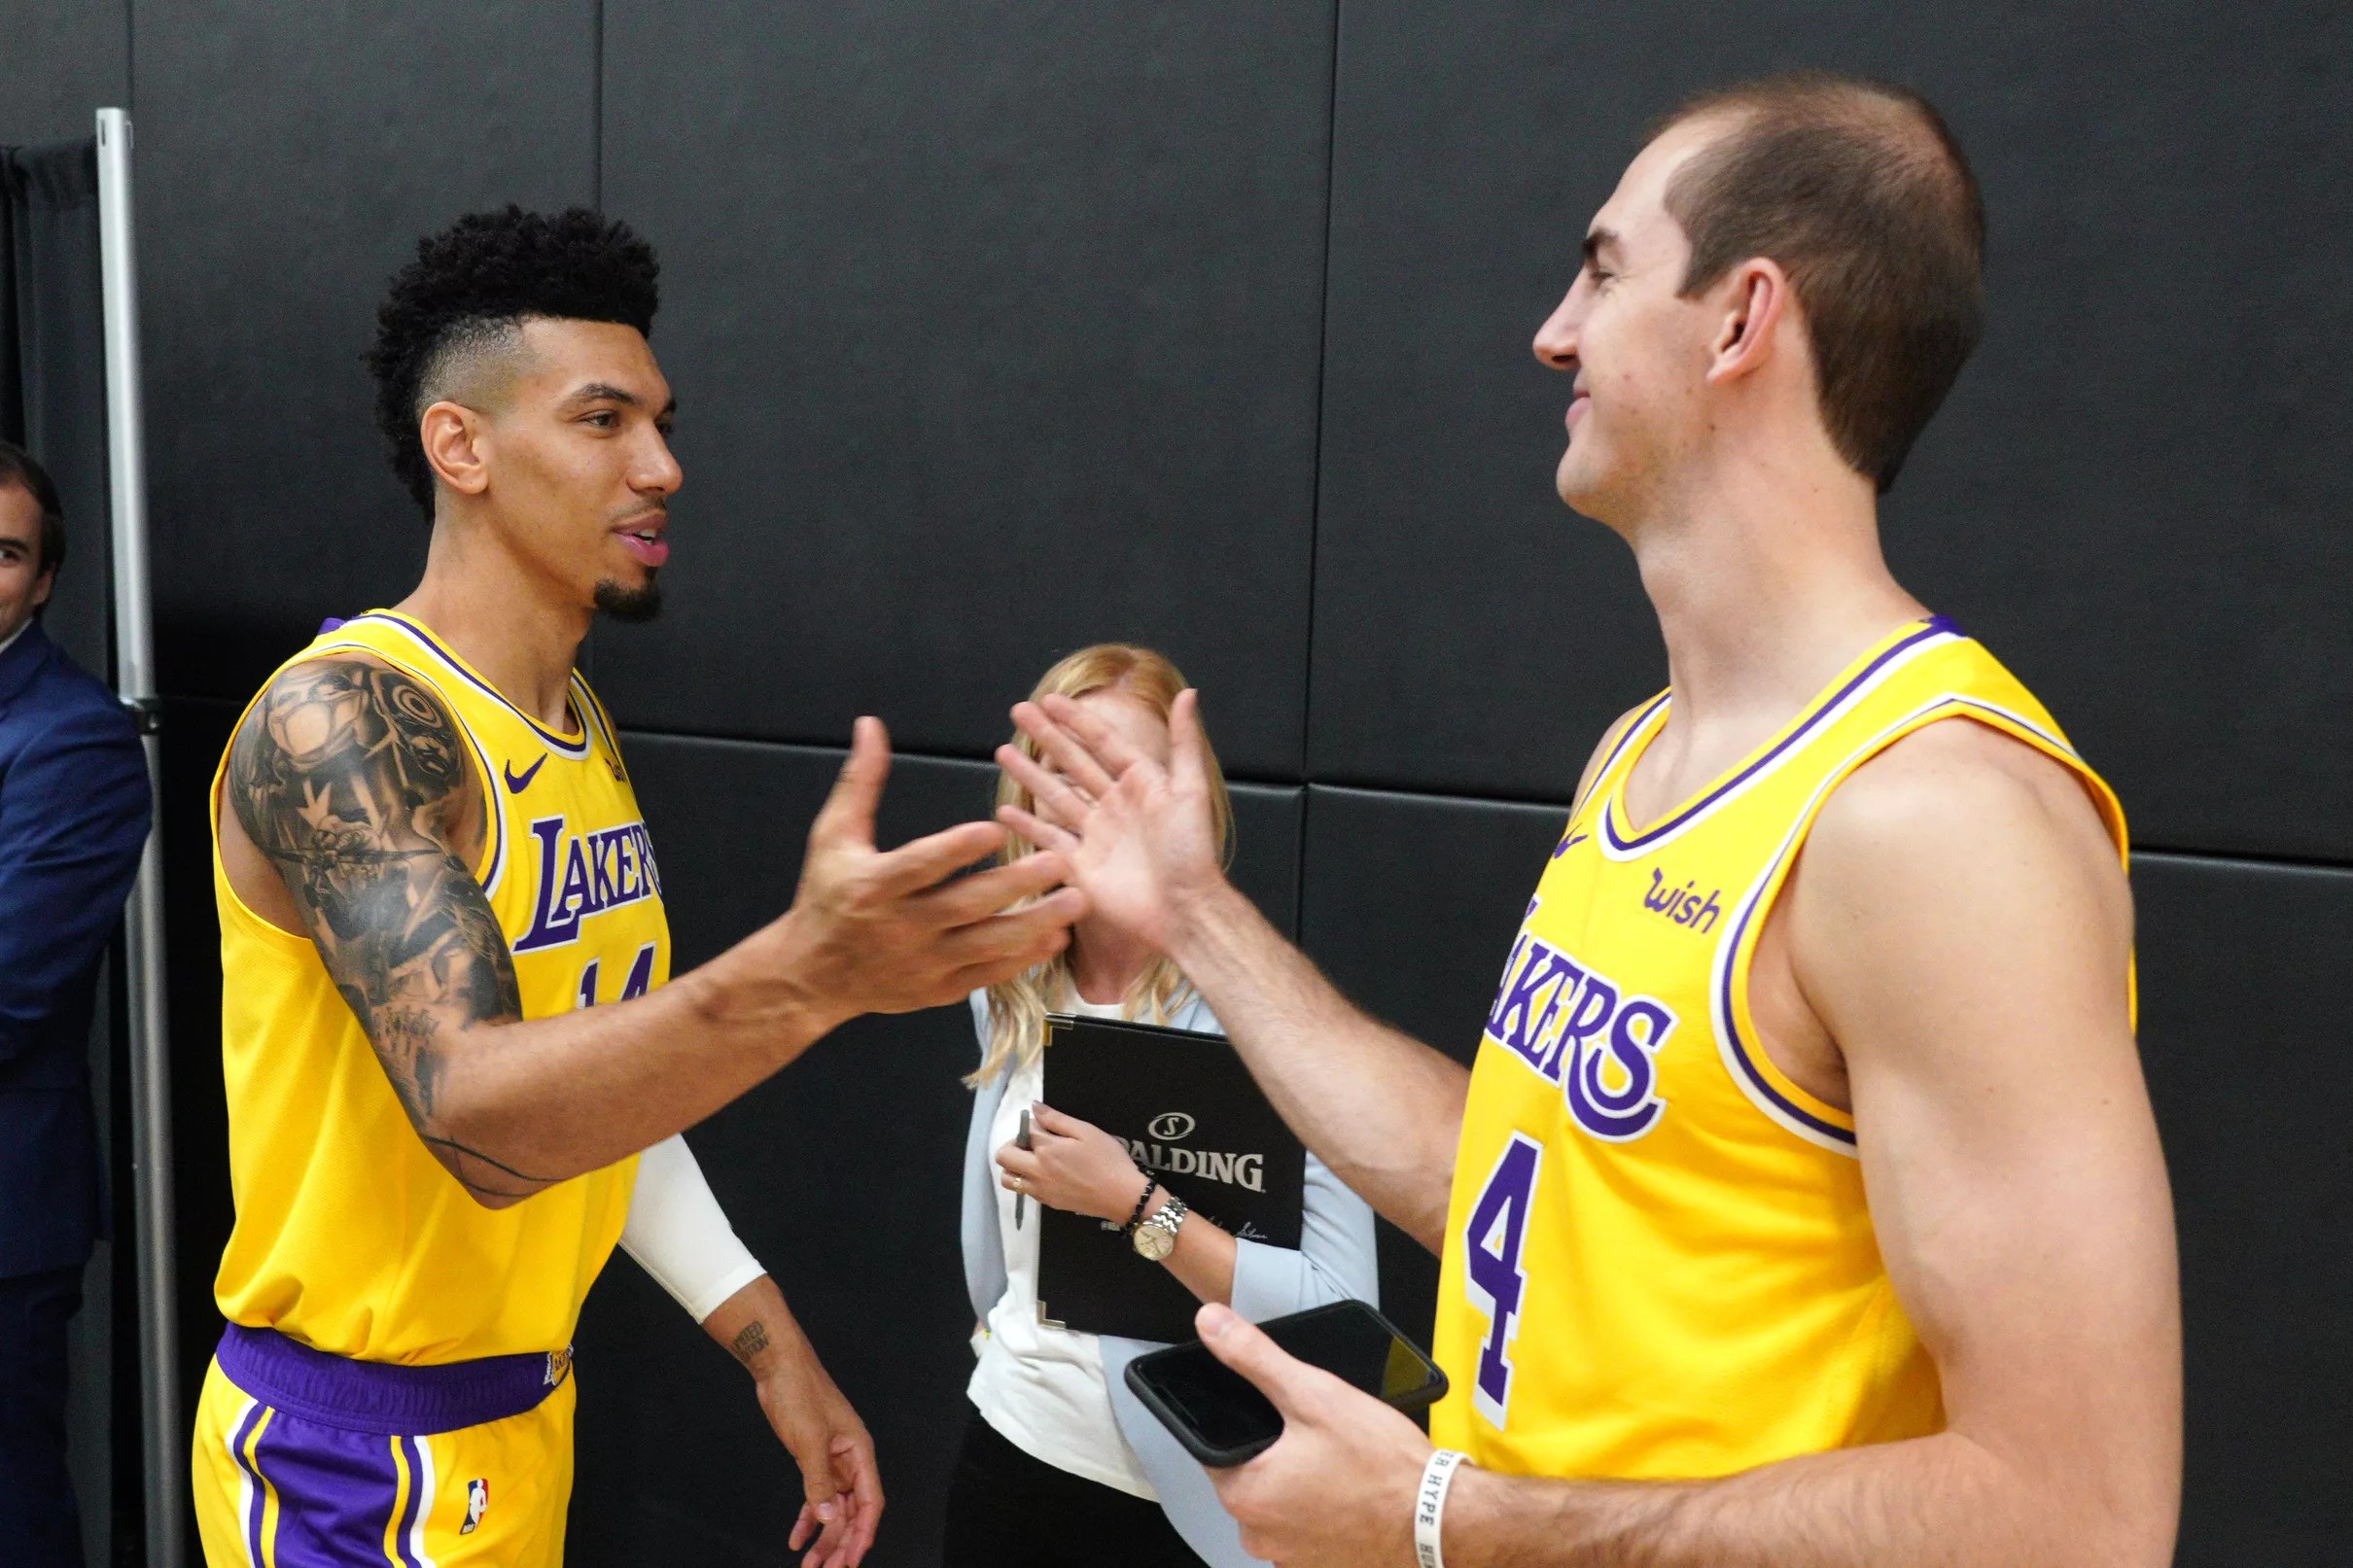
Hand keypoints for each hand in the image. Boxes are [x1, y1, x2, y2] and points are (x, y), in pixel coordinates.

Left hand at [755, 1350, 884, 1567]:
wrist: (778, 1368)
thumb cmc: (801, 1394)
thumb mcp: (809, 1440)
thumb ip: (818, 1482)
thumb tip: (827, 1519)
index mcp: (859, 1453)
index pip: (870, 1503)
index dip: (863, 1534)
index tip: (851, 1561)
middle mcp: (850, 1462)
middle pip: (851, 1512)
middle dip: (841, 1544)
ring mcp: (831, 1463)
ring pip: (832, 1510)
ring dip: (823, 1538)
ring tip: (809, 1565)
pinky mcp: (812, 1462)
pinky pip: (814, 1498)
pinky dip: (807, 1520)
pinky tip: (796, 1539)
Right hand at [771, 716, 1087, 1027]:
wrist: (812, 976)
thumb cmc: (827, 897)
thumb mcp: (833, 836)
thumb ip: (860, 782)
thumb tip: (871, 725)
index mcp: (875, 885)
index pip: (920, 865)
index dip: (956, 848)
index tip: (995, 827)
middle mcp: (901, 927)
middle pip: (965, 905)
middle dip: (1015, 884)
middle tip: (1060, 860)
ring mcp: (922, 963)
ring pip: (986, 944)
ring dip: (1034, 924)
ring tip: (1075, 901)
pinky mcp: (938, 990)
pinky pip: (987, 974)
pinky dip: (1023, 959)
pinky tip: (1056, 938)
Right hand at [996, 689, 1227, 954]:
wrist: (1182, 911)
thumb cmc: (1191, 854)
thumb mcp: (1190, 792)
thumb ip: (1185, 743)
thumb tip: (1188, 694)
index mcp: (1141, 784)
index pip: (1102, 742)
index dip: (1076, 720)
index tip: (1049, 699)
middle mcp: (1115, 805)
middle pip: (1073, 763)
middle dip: (1045, 737)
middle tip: (1018, 711)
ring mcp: (1096, 835)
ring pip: (1055, 796)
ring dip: (1029, 774)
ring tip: (1002, 752)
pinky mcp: (1080, 866)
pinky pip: (1048, 840)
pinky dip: (1026, 826)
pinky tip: (1004, 811)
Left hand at [996, 1102, 1148, 1222]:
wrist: (1121, 1196)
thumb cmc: (1107, 1160)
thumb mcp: (1086, 1132)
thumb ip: (1056, 1119)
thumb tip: (1034, 1107)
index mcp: (1046, 1150)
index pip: (1025, 1131)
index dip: (1033, 1124)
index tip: (1046, 1125)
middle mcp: (1037, 1171)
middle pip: (1003, 1156)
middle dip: (1013, 1144)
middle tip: (1033, 1143)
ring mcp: (1040, 1190)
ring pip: (1008, 1178)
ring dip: (1014, 1166)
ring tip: (1034, 1160)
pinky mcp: (1047, 1202)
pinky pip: (1024, 1190)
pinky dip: (1027, 1180)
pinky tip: (1047, 1174)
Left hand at [1195, 1303, 1429, 1567]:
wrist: (1439, 1519)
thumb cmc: (1381, 1465)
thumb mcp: (1313, 1394)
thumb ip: (1254, 1358)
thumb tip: (1211, 1325)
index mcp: (1244, 1494)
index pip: (1214, 1446)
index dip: (1245, 1422)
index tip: (1278, 1415)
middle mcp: (1257, 1535)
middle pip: (1248, 1475)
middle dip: (1276, 1451)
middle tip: (1319, 1436)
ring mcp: (1288, 1557)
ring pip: (1279, 1502)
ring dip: (1299, 1483)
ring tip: (1340, 1464)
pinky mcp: (1320, 1567)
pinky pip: (1305, 1529)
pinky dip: (1321, 1510)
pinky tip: (1350, 1493)